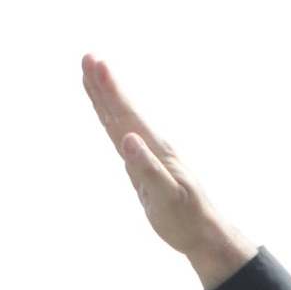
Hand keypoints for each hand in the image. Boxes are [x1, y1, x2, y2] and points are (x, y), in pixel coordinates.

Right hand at [81, 55, 240, 281]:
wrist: (202, 232)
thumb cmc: (186, 218)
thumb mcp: (166, 196)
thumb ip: (147, 168)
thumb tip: (127, 138)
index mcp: (155, 149)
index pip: (127, 114)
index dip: (110, 90)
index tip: (97, 64)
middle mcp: (150, 145)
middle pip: (121, 110)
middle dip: (104, 84)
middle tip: (87, 57)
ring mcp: (146, 153)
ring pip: (120, 119)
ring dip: (106, 97)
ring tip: (93, 72)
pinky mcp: (142, 165)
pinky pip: (121, 135)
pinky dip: (112, 120)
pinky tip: (109, 112)